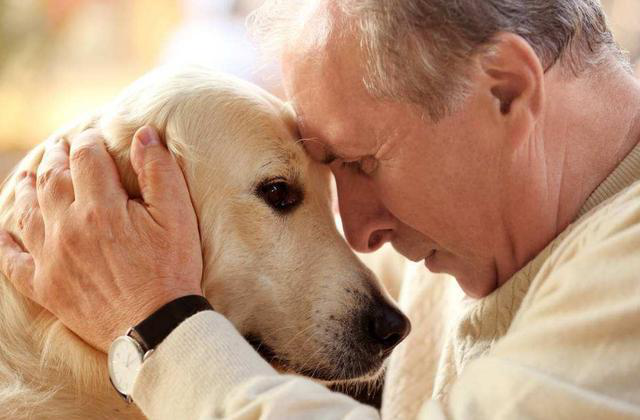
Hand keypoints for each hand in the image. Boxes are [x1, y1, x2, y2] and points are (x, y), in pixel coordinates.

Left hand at [0, 126, 202, 351]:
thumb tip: (143, 134)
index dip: (89, 141)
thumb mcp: (177, 216)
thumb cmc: (172, 269)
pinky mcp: (45, 287)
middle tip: (60, 148)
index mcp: (100, 207)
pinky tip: (5, 231)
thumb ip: (159, 171)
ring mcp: (51, 258)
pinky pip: (12, 260)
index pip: (86, 157)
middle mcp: (67, 228)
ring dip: (27, 189)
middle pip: (52, 179)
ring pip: (27, 212)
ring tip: (30, 176)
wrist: (155, 326)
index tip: (93, 137)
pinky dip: (5, 243)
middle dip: (56, 158)